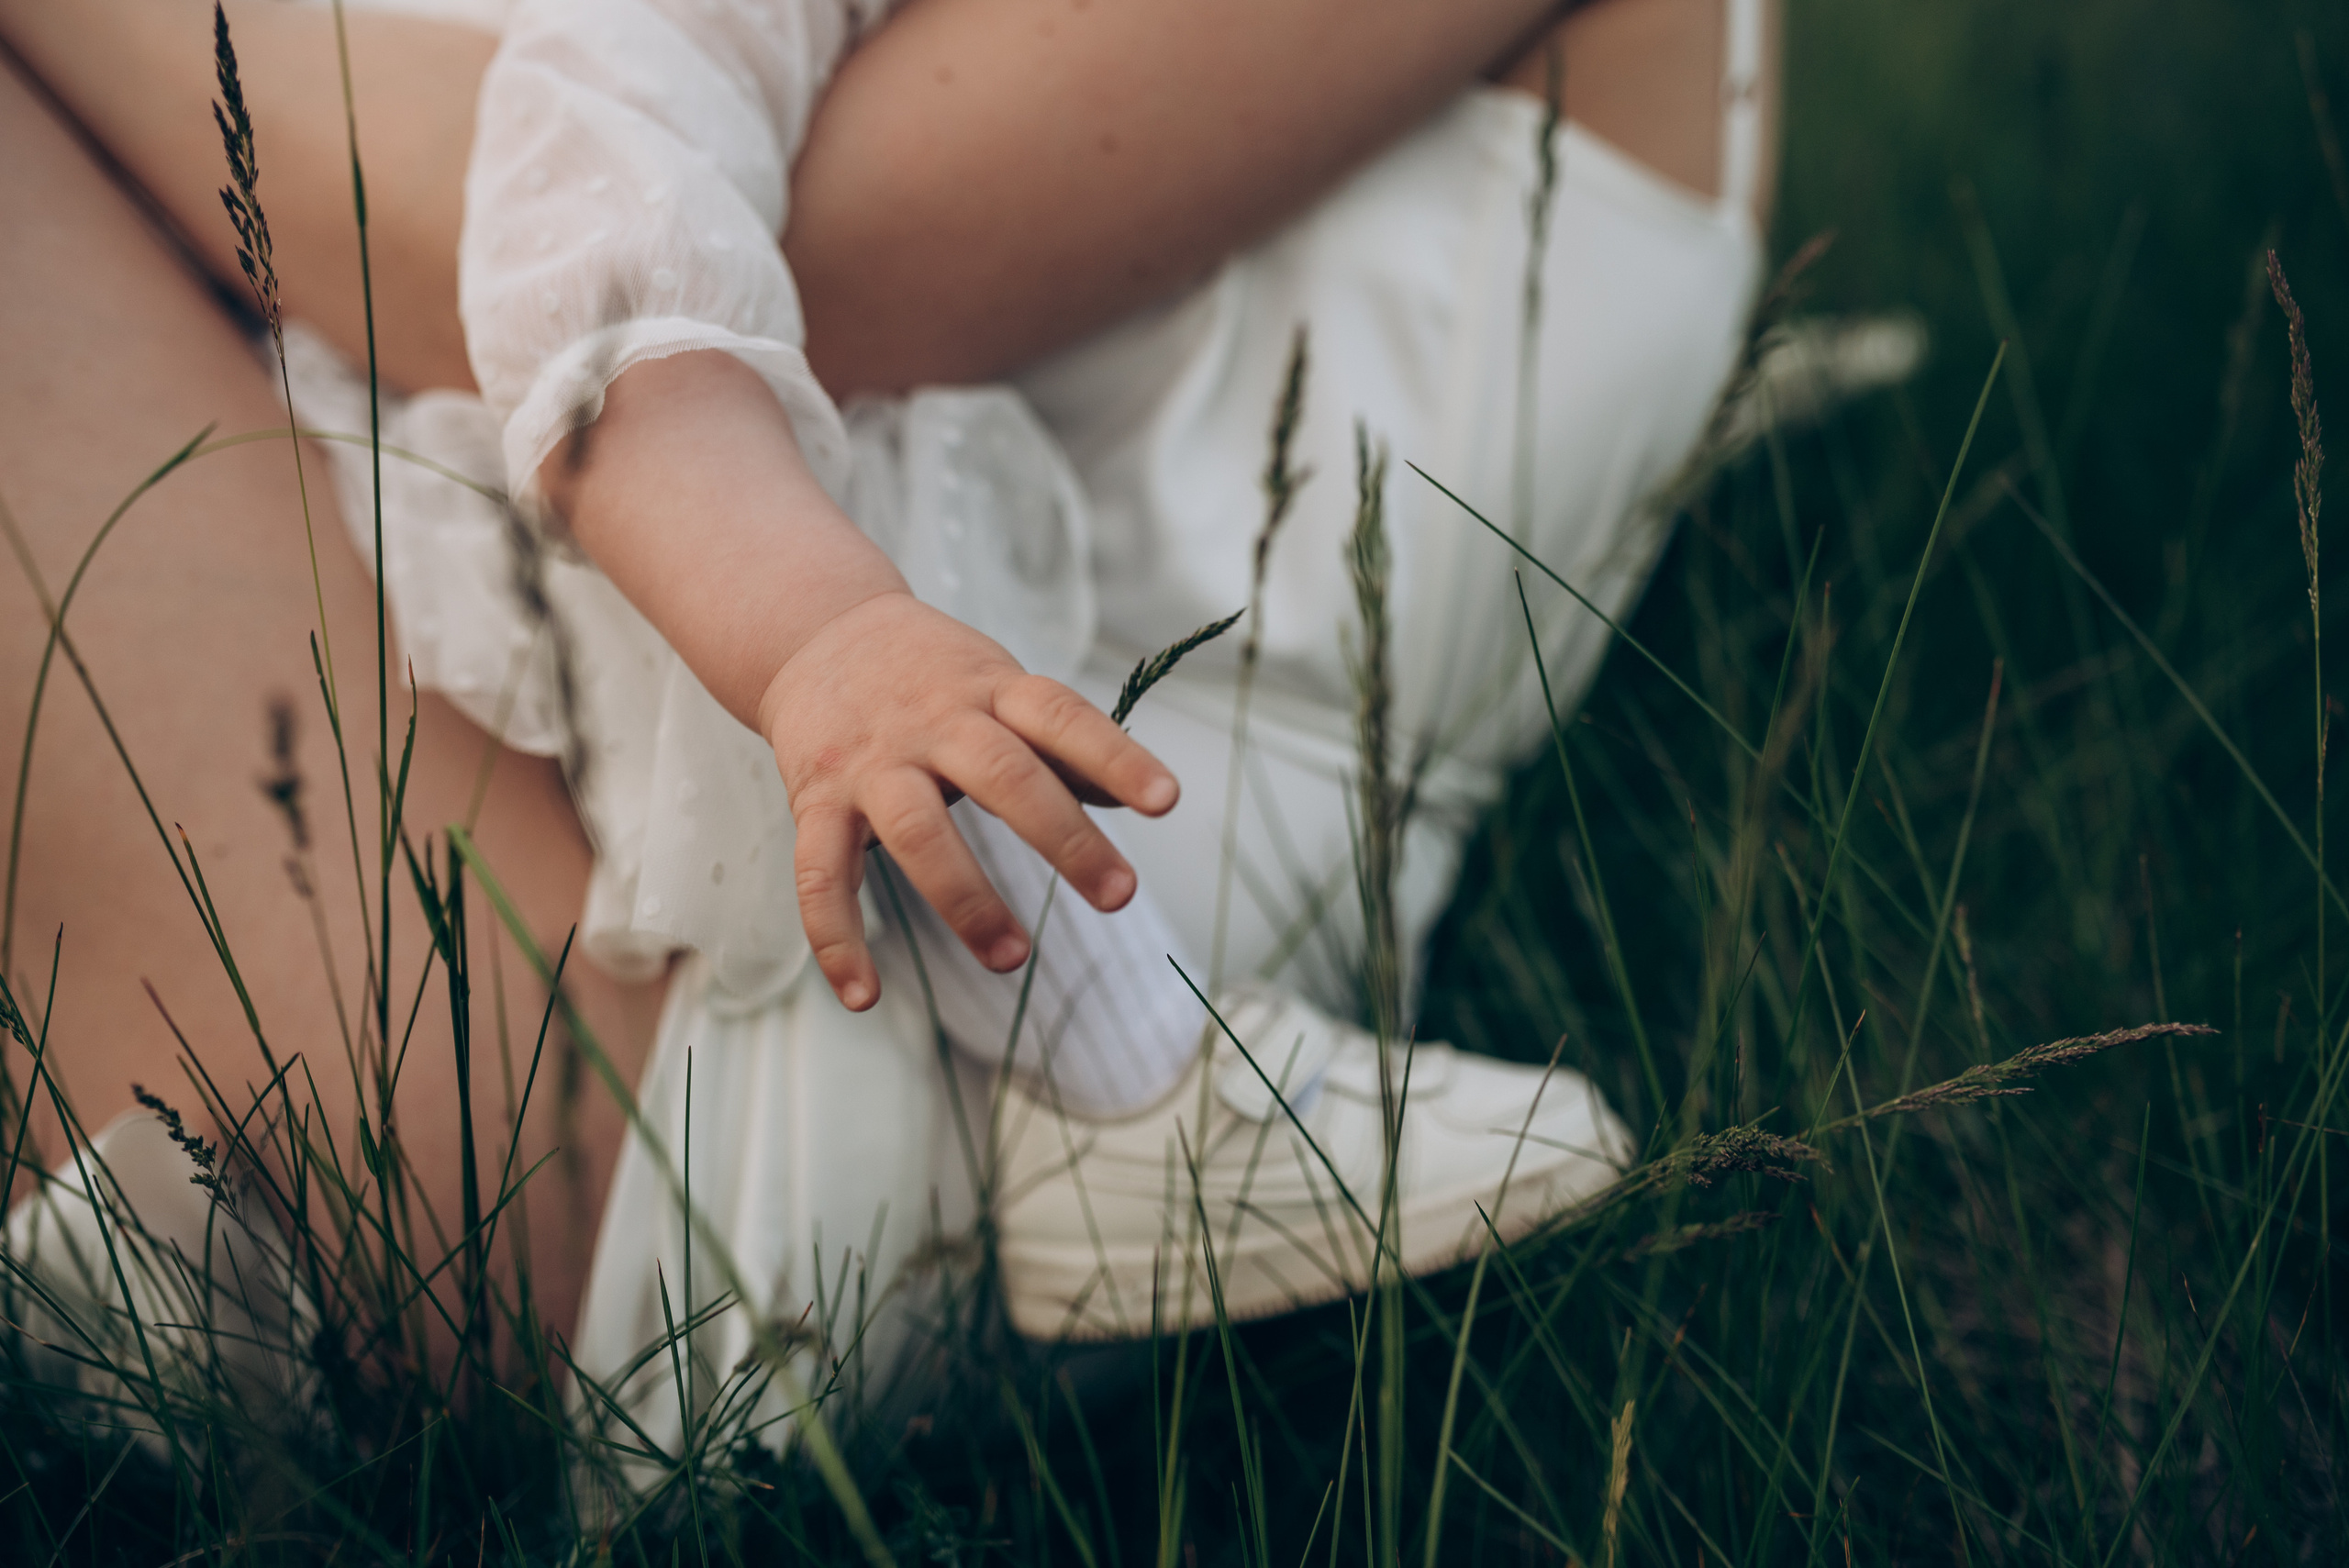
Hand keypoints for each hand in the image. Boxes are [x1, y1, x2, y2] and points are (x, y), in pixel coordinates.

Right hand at [758, 590, 1178, 1010]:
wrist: (814, 631)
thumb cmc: (930, 674)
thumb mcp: (1000, 684)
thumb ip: (1062, 742)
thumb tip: (1138, 797)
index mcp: (991, 691)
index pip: (1062, 718)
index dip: (1115, 757)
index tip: (1165, 801)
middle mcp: (934, 723)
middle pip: (1004, 776)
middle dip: (1065, 838)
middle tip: (1119, 895)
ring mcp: (872, 763)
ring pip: (919, 833)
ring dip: (967, 901)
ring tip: (1014, 958)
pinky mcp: (817, 799)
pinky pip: (820, 874)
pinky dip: (837, 939)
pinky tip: (865, 995)